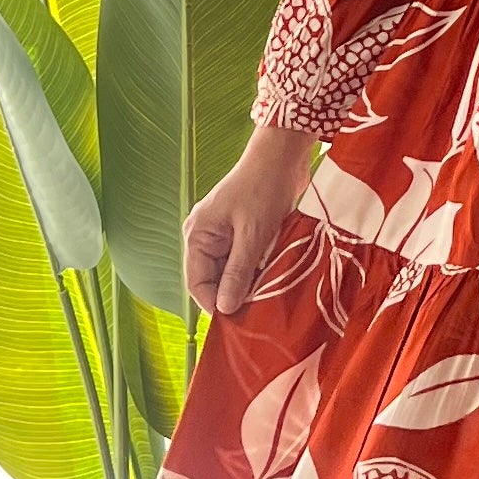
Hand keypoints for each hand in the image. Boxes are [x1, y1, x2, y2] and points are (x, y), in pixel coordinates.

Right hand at [183, 125, 313, 316]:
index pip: (196, 283)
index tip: (237, 322)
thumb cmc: (263, 189)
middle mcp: (206, 237)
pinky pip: (245, 262)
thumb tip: (224, 308)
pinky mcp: (243, 234)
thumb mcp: (252, 235)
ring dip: (248, 285)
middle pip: (213, 281)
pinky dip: (257, 272)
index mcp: (197, 235)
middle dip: (233, 296)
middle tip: (257, 313)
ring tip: (267, 298)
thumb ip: (237, 272)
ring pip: (231, 273)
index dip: (214, 304)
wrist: (283, 156)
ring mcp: (224, 236)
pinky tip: (273, 280)